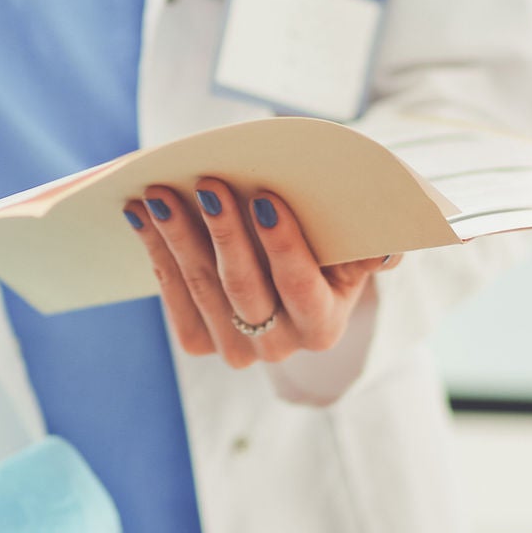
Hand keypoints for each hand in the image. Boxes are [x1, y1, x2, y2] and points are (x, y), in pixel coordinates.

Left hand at [125, 180, 400, 367]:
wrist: (293, 270)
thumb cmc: (330, 242)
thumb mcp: (358, 241)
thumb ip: (375, 243)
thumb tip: (389, 249)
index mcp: (325, 326)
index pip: (301, 285)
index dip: (283, 243)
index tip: (264, 197)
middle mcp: (281, 347)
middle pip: (244, 287)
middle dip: (223, 231)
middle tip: (206, 182)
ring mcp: (237, 349)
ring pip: (203, 288)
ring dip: (177, 236)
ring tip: (160, 192)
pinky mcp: (201, 341)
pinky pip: (174, 298)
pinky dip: (157, 252)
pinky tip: (142, 216)